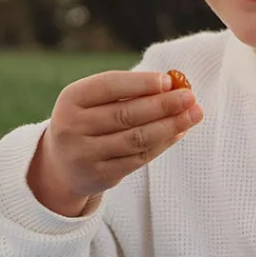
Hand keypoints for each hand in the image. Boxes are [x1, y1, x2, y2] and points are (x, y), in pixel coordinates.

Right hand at [27, 70, 203, 215]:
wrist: (62, 165)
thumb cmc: (88, 122)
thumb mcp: (94, 102)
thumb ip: (127, 92)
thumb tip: (172, 86)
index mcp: (71, 99)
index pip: (109, 86)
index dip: (140, 83)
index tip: (169, 80)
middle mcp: (72, 126)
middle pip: (125, 114)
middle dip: (162, 105)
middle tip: (190, 97)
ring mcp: (85, 154)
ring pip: (135, 139)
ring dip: (169, 126)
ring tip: (193, 114)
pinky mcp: (100, 176)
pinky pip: (138, 159)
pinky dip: (162, 144)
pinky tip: (179, 133)